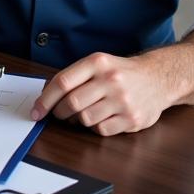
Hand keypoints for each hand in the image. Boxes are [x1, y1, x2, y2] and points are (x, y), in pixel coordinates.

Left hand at [29, 51, 170, 135]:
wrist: (158, 78)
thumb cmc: (120, 72)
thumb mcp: (97, 64)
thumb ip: (73, 77)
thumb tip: (45, 96)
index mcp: (97, 63)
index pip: (62, 83)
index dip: (45, 99)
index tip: (36, 111)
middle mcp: (110, 80)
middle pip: (72, 103)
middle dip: (59, 112)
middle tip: (59, 114)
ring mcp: (123, 100)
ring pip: (85, 119)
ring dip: (78, 120)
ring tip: (83, 113)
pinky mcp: (132, 119)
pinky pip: (101, 130)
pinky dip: (96, 127)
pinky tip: (101, 117)